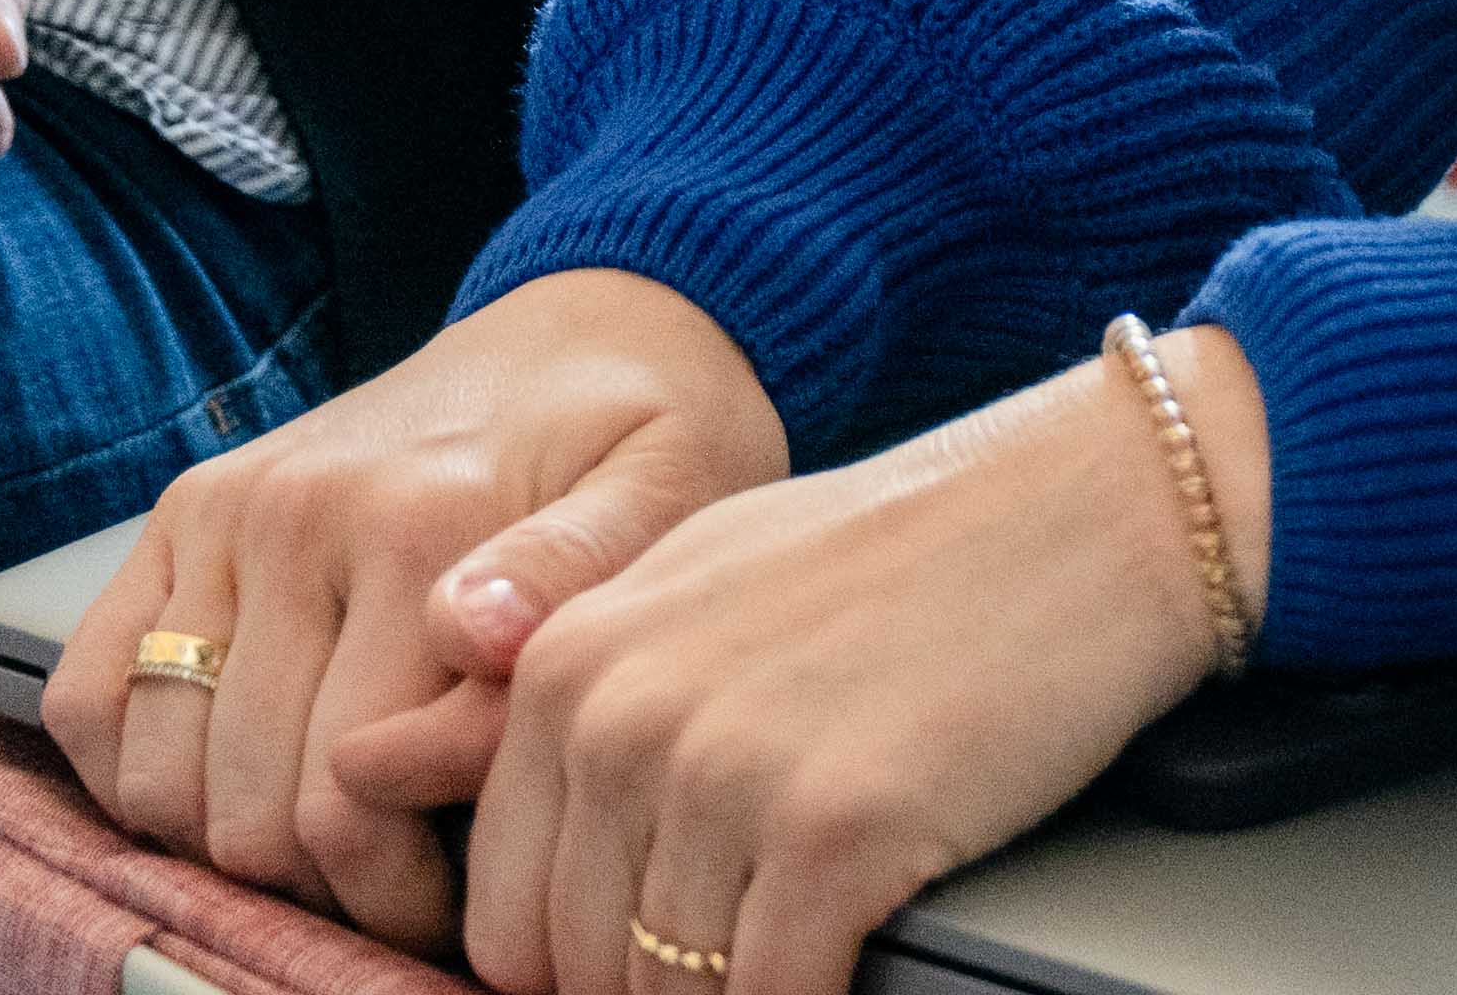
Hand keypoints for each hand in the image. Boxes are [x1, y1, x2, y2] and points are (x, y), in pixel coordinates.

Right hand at [50, 267, 793, 946]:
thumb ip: (577, 574)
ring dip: (230, 844)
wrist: (597, 319)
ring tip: (335, 835)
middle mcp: (298, 511)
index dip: (400, 896)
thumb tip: (471, 634)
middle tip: (403, 883)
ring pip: (159, 778)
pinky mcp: (179, 514)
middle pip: (249, 807)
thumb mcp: (673, 490)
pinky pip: (87, 696)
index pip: (350, 800)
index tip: (456, 904)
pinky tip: (236, 783)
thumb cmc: (646, 431)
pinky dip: (136, 777)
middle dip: (324, 885)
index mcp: (421, 519)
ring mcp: (224, 511)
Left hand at [436, 333, 1274, 994]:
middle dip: (649, 981)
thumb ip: (527, 683)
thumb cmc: (905, 554)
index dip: (581, 949)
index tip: (668, 929)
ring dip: (727, 990)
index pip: (501, 903)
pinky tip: (849, 956)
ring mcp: (725, 773)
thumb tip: (360, 765)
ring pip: (662, 994)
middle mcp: (620, 715)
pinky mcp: (834, 832)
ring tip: (804, 929)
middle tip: (747, 934)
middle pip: (568, 966)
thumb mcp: (692, 584)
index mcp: (567, 659)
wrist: (1096, 509)